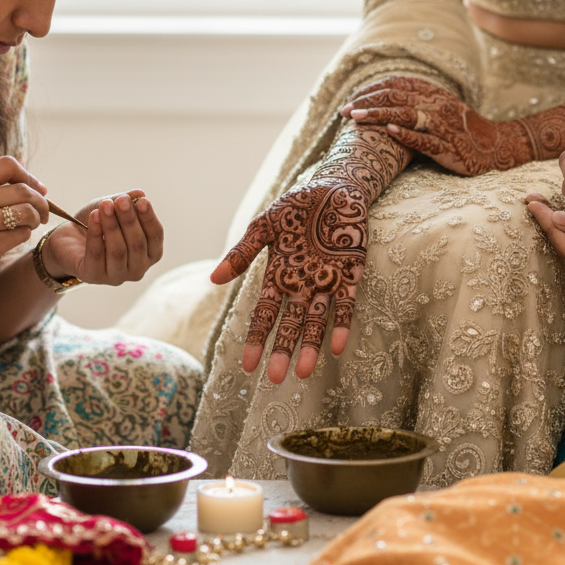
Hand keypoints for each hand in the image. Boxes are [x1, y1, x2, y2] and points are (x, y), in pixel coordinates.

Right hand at [0, 156, 49, 298]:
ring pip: (27, 211)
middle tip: (42, 212)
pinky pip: (22, 234)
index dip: (28, 176)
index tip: (37, 189)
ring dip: (36, 218)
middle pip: (23, 190)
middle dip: (41, 201)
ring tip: (30, 224)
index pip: (7, 165)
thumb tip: (31, 175)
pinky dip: (25, 235)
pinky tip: (14, 238)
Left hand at [42, 191, 162, 285]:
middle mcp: (137, 269)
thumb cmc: (98, 224)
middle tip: (121, 200)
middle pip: (137, 244)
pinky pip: (97, 254)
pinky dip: (96, 233)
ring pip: (118, 250)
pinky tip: (94, 216)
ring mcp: (116, 276)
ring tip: (105, 205)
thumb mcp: (114, 209)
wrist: (68, 240)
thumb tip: (140, 194)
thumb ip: (128, 202)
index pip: (155, 236)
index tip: (141, 201)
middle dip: (129, 220)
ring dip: (112, 225)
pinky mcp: (93, 277)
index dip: (149, 218)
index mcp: (149, 253)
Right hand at [211, 178, 367, 383]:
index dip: (257, 338)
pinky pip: (346, 304)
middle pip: (291, 323)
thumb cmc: (297, 205)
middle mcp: (302, 284)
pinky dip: (342, 324)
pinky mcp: (351, 274)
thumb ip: (243, 252)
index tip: (248, 366)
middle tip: (275, 378)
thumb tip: (213, 279)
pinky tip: (337, 346)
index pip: (265, 313)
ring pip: (318, 320)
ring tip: (305, 372)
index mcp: (279, 275)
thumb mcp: (265, 225)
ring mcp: (327, 281)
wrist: (335, 186)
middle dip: (283, 349)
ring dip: (311, 344)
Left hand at [344, 76, 531, 174]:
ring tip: (357, 118)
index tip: (350, 99)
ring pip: (408, 115)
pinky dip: (407, 134)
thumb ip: (415, 101)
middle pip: (397, 97)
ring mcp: (443, 126)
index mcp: (433, 93)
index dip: (371, 90)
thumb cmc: (461, 128)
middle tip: (344, 111)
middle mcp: (437, 105)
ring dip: (380, 114)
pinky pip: (426, 140)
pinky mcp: (449, 148)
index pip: (396, 84)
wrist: (496, 146)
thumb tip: (381, 100)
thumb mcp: (439, 107)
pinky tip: (390, 131)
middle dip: (368, 102)